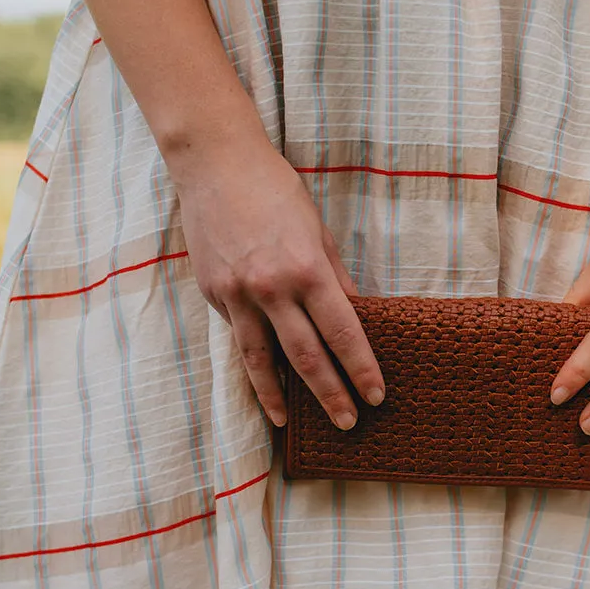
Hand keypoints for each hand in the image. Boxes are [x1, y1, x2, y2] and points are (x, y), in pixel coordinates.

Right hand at [176, 122, 384, 430]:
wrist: (214, 165)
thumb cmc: (274, 189)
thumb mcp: (317, 230)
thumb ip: (334, 277)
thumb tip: (354, 315)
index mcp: (307, 269)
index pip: (343, 333)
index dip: (361, 368)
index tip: (375, 395)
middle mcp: (271, 289)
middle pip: (306, 357)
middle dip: (330, 394)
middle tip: (347, 423)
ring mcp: (237, 295)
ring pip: (260, 360)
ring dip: (277, 396)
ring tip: (289, 422)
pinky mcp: (213, 294)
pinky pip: (238, 334)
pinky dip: (251, 360)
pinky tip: (262, 379)